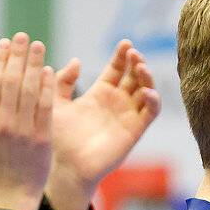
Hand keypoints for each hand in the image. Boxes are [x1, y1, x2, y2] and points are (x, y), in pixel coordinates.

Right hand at [0, 34, 55, 209]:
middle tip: (23, 36)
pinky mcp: (42, 138)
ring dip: (34, 64)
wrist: (13, 194)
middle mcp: (3, 123)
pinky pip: (45, 107)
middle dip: (17, 55)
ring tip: (38, 45)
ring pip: (29, 89)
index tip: (5, 42)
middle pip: (11, 80)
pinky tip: (49, 70)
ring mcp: (24, 130)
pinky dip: (47, 86)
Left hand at [47, 40, 161, 209]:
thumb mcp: (55, 103)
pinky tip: (145, 91)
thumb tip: (76, 60)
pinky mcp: (135, 130)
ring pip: (146, 90)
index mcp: (100, 93)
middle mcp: (117, 102)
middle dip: (137, 62)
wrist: (67, 166)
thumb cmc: (59, 138)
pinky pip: (151, 112)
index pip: (117, 68)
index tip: (125, 43)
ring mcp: (128, 115)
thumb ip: (63, 81)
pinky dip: (153, 99)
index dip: (122, 55)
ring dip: (147, 77)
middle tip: (133, 53)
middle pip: (134, 76)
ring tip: (140, 67)